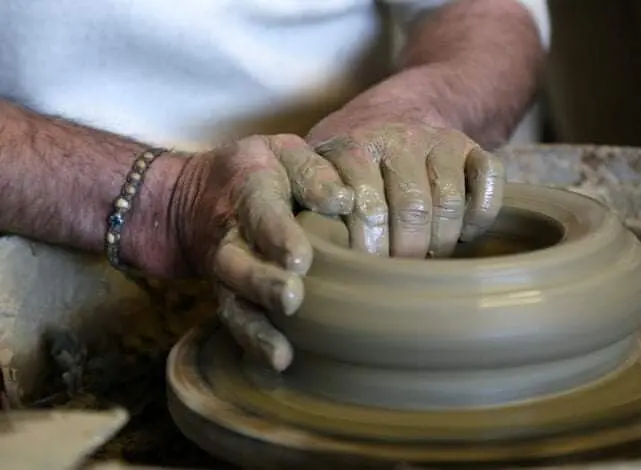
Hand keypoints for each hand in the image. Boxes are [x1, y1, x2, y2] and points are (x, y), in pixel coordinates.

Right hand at [166, 135, 353, 370]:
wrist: (194, 199)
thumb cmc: (258, 171)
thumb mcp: (283, 151)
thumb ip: (312, 170)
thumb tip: (343, 199)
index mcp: (249, 191)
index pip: (261, 212)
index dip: (277, 235)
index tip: (299, 258)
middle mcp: (231, 235)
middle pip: (237, 264)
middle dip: (261, 284)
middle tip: (290, 298)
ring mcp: (226, 271)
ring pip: (232, 302)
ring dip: (255, 327)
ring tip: (281, 352)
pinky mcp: (230, 295)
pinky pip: (235, 321)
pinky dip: (253, 344)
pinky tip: (278, 363)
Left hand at [307, 101, 505, 257]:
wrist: (399, 110)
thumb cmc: (349, 160)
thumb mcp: (318, 170)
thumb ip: (308, 202)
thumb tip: (300, 253)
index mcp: (352, 147)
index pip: (366, 206)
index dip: (369, 247)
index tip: (365, 268)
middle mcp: (397, 138)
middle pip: (412, 209)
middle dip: (406, 252)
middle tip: (397, 274)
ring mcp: (437, 140)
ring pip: (450, 202)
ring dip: (442, 241)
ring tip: (425, 258)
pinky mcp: (471, 145)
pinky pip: (489, 179)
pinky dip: (482, 213)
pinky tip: (465, 231)